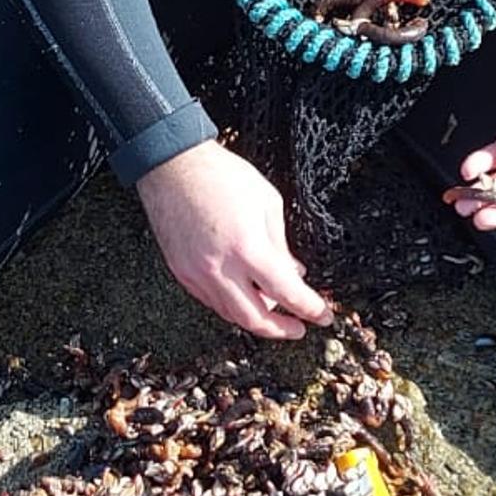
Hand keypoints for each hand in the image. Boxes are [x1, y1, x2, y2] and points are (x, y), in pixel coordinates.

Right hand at [136, 139, 334, 338]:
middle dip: (282, 329)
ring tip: (274, 311)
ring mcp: (196, 273)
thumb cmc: (221, 176)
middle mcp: (219, 268)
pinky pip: (211, 301)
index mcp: (248, 248)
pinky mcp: (181, 272)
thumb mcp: (267, 203)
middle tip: (299, 328)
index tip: (323, 316)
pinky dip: (232, 306)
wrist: (172, 166)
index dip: (310, 309)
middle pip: (255, 318)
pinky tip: (245, 297)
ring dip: (256, 319)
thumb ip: (281, 244)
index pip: (287, 293)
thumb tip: (293, 273)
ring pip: (231, 315)